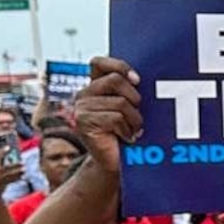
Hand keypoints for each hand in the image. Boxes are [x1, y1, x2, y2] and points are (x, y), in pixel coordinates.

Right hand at [70, 56, 144, 170]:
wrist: (116, 161)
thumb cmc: (128, 131)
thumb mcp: (131, 107)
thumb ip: (130, 90)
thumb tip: (141, 79)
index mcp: (95, 85)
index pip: (99, 63)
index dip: (119, 66)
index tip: (137, 80)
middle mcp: (84, 94)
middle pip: (115, 80)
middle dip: (135, 98)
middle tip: (137, 115)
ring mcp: (81, 108)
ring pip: (120, 102)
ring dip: (134, 119)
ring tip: (133, 130)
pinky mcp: (83, 122)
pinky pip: (115, 118)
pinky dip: (127, 130)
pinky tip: (125, 137)